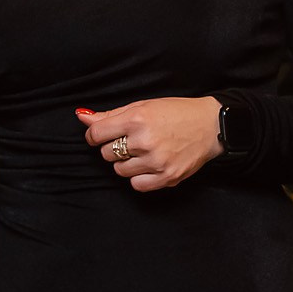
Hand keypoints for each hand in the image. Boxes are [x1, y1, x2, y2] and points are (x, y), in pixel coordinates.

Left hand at [76, 97, 222, 191]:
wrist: (210, 126)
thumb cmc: (176, 113)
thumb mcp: (143, 106)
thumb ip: (111, 115)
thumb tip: (82, 117)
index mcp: (137, 119)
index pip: (96, 134)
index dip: (95, 135)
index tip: (102, 135)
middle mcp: (145, 141)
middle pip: (106, 154)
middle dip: (114, 147)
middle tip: (132, 140)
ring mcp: (156, 161)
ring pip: (120, 170)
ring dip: (127, 163)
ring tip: (144, 152)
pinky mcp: (167, 177)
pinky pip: (136, 185)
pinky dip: (139, 177)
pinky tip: (149, 165)